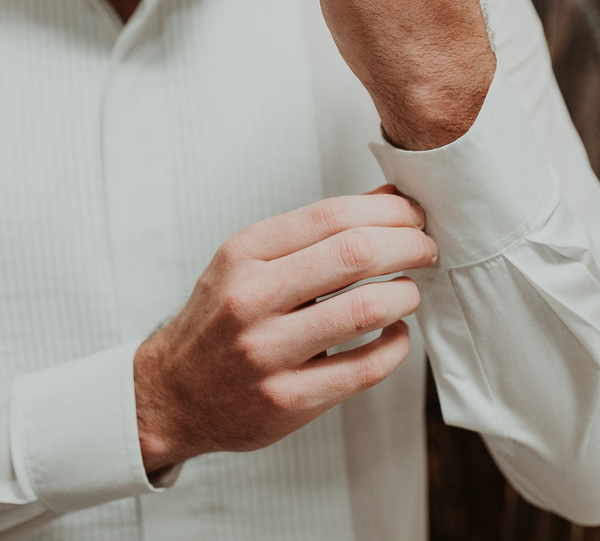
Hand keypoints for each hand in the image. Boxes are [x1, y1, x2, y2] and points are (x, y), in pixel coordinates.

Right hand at [133, 187, 434, 472]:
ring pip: (366, 310)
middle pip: (353, 254)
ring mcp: (267, 353)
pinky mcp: (287, 401)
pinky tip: (394, 334)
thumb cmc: (220, 319)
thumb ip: (315, 233)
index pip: (330, 215)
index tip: (413, 216)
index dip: (387, 212)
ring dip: (406, 295)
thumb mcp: (249, 262)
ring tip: (409, 292)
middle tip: (427, 249)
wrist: (172, 392)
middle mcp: (250, 299)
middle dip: (408, 245)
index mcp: (243, 255)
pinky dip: (396, 345)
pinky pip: (365, 368)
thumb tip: (388, 200)